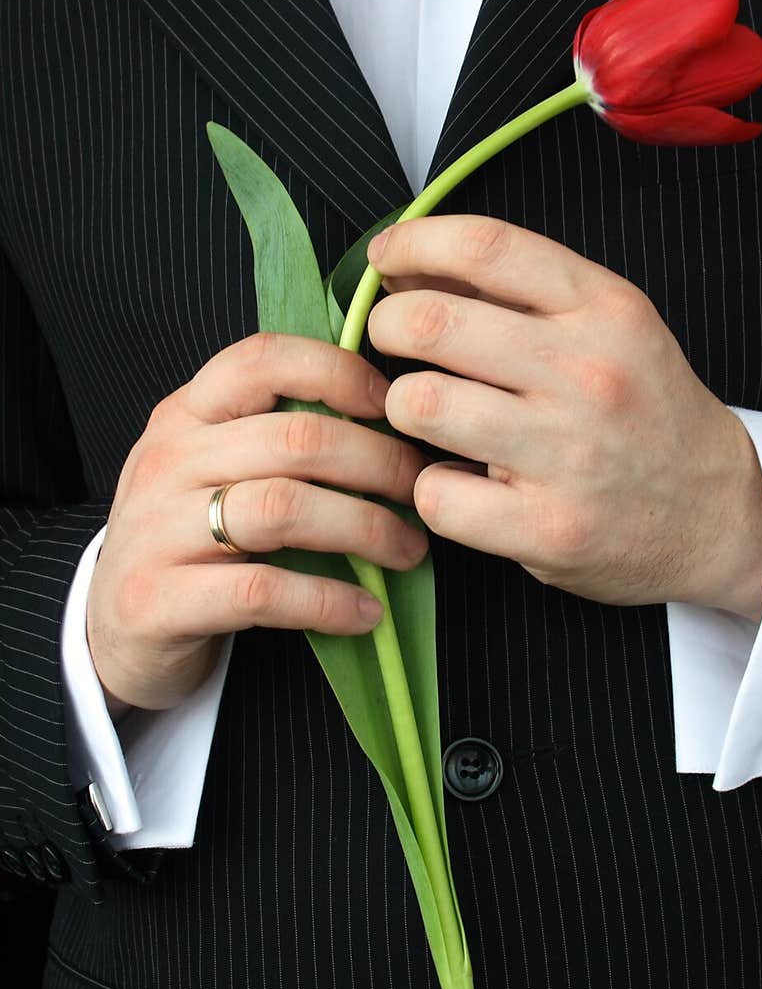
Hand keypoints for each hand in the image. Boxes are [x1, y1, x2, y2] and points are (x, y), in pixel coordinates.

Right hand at [87, 332, 429, 714]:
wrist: (113, 630)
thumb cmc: (191, 539)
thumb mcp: (216, 469)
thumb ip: (278, 435)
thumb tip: (394, 419)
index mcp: (185, 413)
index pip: (263, 358)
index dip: (340, 373)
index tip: (394, 408)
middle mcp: (166, 460)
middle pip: (294, 439)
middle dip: (378, 463)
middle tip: (421, 492)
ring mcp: (155, 530)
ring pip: (282, 508)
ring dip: (364, 529)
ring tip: (407, 551)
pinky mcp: (158, 602)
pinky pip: (261, 589)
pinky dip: (327, 600)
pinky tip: (365, 612)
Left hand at [366, 215, 761, 621]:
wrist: (721, 513)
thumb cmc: (645, 412)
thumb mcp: (608, 327)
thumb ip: (519, 293)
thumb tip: (407, 266)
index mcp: (604, 309)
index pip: (484, 247)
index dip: (413, 241)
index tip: (385, 258)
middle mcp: (587, 374)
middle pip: (430, 323)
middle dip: (386, 327)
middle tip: (391, 343)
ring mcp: (568, 454)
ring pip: (420, 405)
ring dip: (404, 408)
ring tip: (428, 415)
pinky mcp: (548, 528)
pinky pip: (436, 494)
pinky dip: (433, 488)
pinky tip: (463, 483)